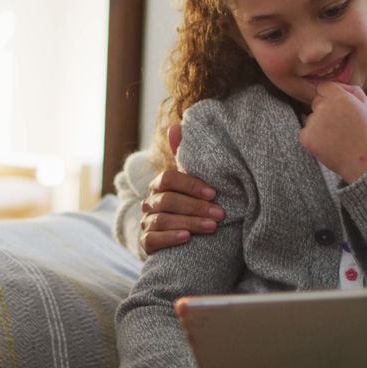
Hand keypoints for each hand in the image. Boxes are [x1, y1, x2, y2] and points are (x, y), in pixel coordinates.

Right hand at [140, 124, 225, 254]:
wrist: (185, 238)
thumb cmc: (192, 203)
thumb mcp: (191, 181)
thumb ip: (184, 156)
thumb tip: (176, 125)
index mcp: (161, 184)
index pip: (169, 179)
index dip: (191, 185)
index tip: (214, 193)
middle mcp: (150, 201)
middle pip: (168, 201)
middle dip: (196, 207)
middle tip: (220, 214)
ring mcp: (147, 222)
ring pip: (162, 220)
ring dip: (189, 223)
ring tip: (212, 227)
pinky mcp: (146, 242)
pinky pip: (153, 239)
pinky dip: (170, 238)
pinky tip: (187, 238)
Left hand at [299, 82, 366, 183]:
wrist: (364, 163)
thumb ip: (353, 91)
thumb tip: (339, 86)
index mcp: (340, 97)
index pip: (323, 87)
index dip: (330, 97)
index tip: (336, 108)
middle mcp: (324, 107)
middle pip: (316, 102)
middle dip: (325, 111)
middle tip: (339, 126)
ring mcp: (314, 122)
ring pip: (311, 118)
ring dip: (320, 125)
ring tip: (336, 138)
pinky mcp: (306, 137)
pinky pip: (305, 133)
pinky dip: (314, 139)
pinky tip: (328, 145)